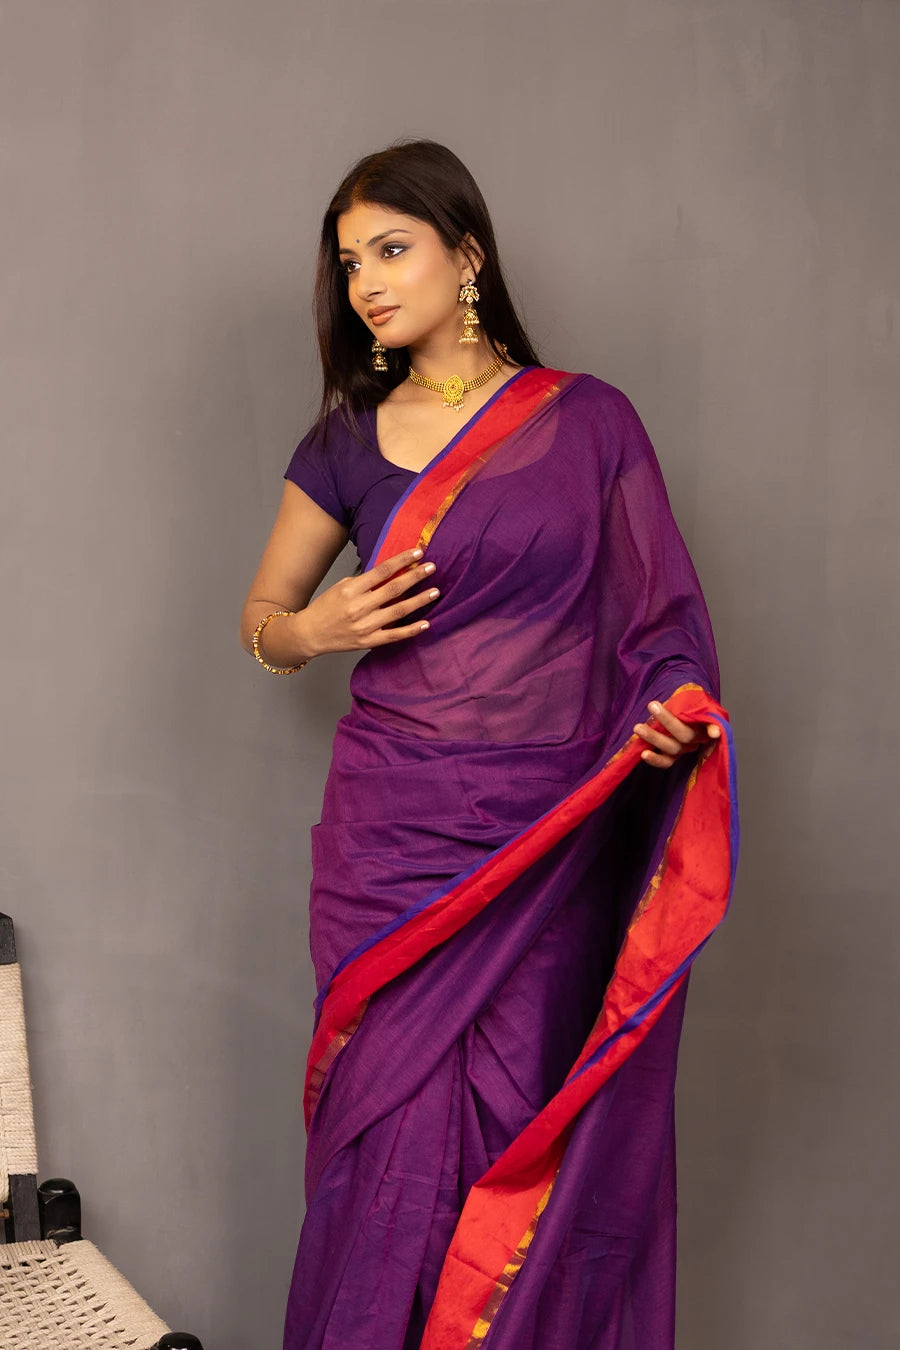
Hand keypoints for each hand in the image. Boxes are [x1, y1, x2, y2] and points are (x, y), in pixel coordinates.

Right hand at [299, 547, 437, 655]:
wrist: (309, 634)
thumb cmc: (325, 608)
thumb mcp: (340, 587)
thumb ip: (364, 582)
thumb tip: (390, 573)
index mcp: (351, 590)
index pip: (382, 571)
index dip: (402, 560)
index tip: (418, 553)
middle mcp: (359, 607)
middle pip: (393, 589)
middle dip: (415, 577)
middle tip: (432, 568)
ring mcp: (365, 626)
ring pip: (398, 611)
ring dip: (419, 601)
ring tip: (435, 592)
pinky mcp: (368, 641)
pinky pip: (394, 635)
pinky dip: (411, 630)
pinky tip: (426, 623)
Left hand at [633, 700, 721, 768]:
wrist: (679, 713)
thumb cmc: (685, 705)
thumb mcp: (691, 700)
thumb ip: (688, 704)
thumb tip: (681, 713)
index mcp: (706, 723)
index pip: (710, 725)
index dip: (713, 729)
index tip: (714, 733)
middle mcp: (698, 738)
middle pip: (685, 734)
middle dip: (667, 721)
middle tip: (652, 705)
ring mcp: (686, 749)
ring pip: (673, 748)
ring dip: (654, 738)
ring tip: (638, 728)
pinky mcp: (674, 756)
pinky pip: (666, 762)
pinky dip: (655, 760)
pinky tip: (643, 754)